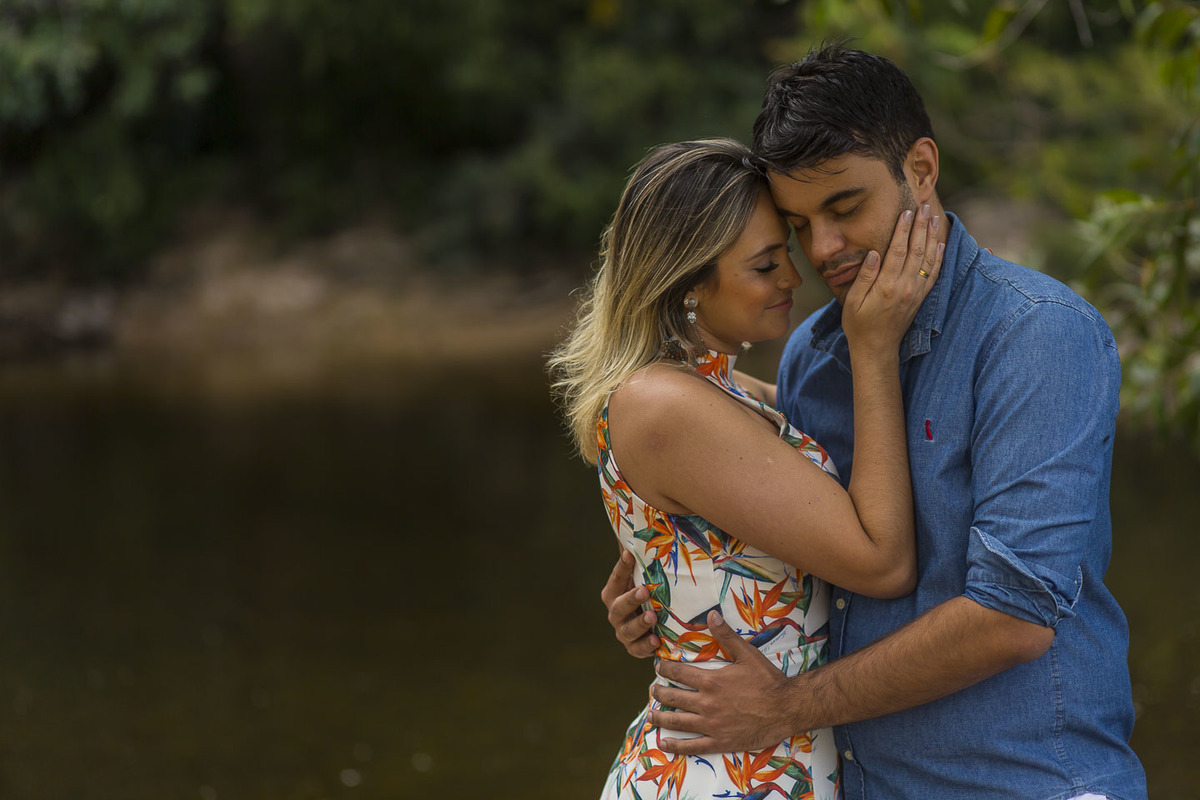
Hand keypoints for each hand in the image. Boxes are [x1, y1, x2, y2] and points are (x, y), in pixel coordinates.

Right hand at [602, 550, 659, 657]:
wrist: (657, 627)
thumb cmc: (651, 594)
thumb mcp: (646, 576)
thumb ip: (642, 555)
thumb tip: (647, 518)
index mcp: (615, 592)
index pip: (617, 577)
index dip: (623, 566)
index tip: (631, 554)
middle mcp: (616, 612)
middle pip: (618, 606)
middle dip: (630, 599)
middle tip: (643, 591)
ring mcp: (624, 632)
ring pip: (627, 630)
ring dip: (639, 623)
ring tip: (652, 616)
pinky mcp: (635, 648)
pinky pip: (638, 650)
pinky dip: (646, 647)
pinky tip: (656, 641)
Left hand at [648, 611, 805, 753]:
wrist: (787, 709)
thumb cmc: (767, 680)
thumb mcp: (747, 654)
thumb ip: (726, 636)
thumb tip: (711, 615)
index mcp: (711, 681)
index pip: (678, 674)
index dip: (664, 669)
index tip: (658, 667)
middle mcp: (707, 704)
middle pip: (673, 698)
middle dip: (659, 693)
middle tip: (652, 690)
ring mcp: (712, 725)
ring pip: (677, 722)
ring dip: (661, 718)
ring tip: (651, 714)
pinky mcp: (720, 742)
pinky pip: (692, 746)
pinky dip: (676, 746)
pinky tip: (664, 742)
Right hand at [842, 204, 943, 353]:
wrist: (877, 349)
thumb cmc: (859, 325)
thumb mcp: (853, 302)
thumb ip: (865, 276)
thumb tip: (874, 253)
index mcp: (887, 285)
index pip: (897, 250)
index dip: (903, 230)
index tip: (907, 212)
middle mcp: (905, 287)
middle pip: (916, 250)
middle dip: (921, 226)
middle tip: (924, 207)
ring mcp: (916, 293)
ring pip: (928, 259)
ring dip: (932, 236)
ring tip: (934, 218)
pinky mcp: (920, 298)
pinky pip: (933, 274)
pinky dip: (939, 257)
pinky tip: (940, 244)